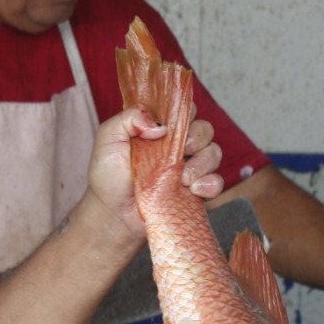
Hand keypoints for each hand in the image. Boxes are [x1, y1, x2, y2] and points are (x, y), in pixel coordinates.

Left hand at [87, 106, 225, 236]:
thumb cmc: (108, 176)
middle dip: (198, 137)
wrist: (112, 214)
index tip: (172, 127)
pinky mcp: (195, 191)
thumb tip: (160, 125)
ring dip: (203, 162)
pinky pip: (216, 182)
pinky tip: (194, 189)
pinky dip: (210, 183)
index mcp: (159, 129)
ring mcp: (188, 168)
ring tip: (184, 178)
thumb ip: (129, 118)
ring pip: (213, 153)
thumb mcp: (108, 138)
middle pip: (204, 129)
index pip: (184, 110)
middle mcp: (177, 146)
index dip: (185, 113)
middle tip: (182, 150)